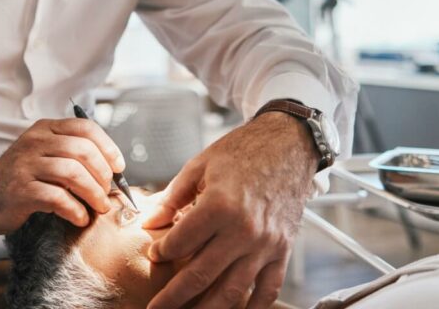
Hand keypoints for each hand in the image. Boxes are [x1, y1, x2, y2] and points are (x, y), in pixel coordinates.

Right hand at [0, 117, 125, 233]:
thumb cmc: (23, 176)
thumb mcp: (45, 154)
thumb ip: (73, 154)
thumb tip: (112, 170)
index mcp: (46, 129)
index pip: (85, 128)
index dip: (108, 147)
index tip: (118, 167)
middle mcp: (35, 142)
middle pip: (82, 151)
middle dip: (102, 174)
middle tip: (107, 192)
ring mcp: (26, 165)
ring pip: (72, 173)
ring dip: (93, 193)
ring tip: (100, 206)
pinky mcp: (20, 191)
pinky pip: (57, 198)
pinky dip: (75, 210)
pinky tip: (80, 217)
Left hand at [142, 113, 318, 308]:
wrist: (288, 145)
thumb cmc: (243, 151)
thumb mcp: (200, 165)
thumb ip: (173, 197)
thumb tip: (150, 221)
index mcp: (219, 206)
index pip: (180, 243)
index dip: (161, 252)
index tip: (154, 254)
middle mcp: (243, 231)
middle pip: (200, 275)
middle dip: (172, 297)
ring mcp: (265, 244)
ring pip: (231, 290)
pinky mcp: (283, 250)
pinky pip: (268, 289)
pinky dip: (253, 306)